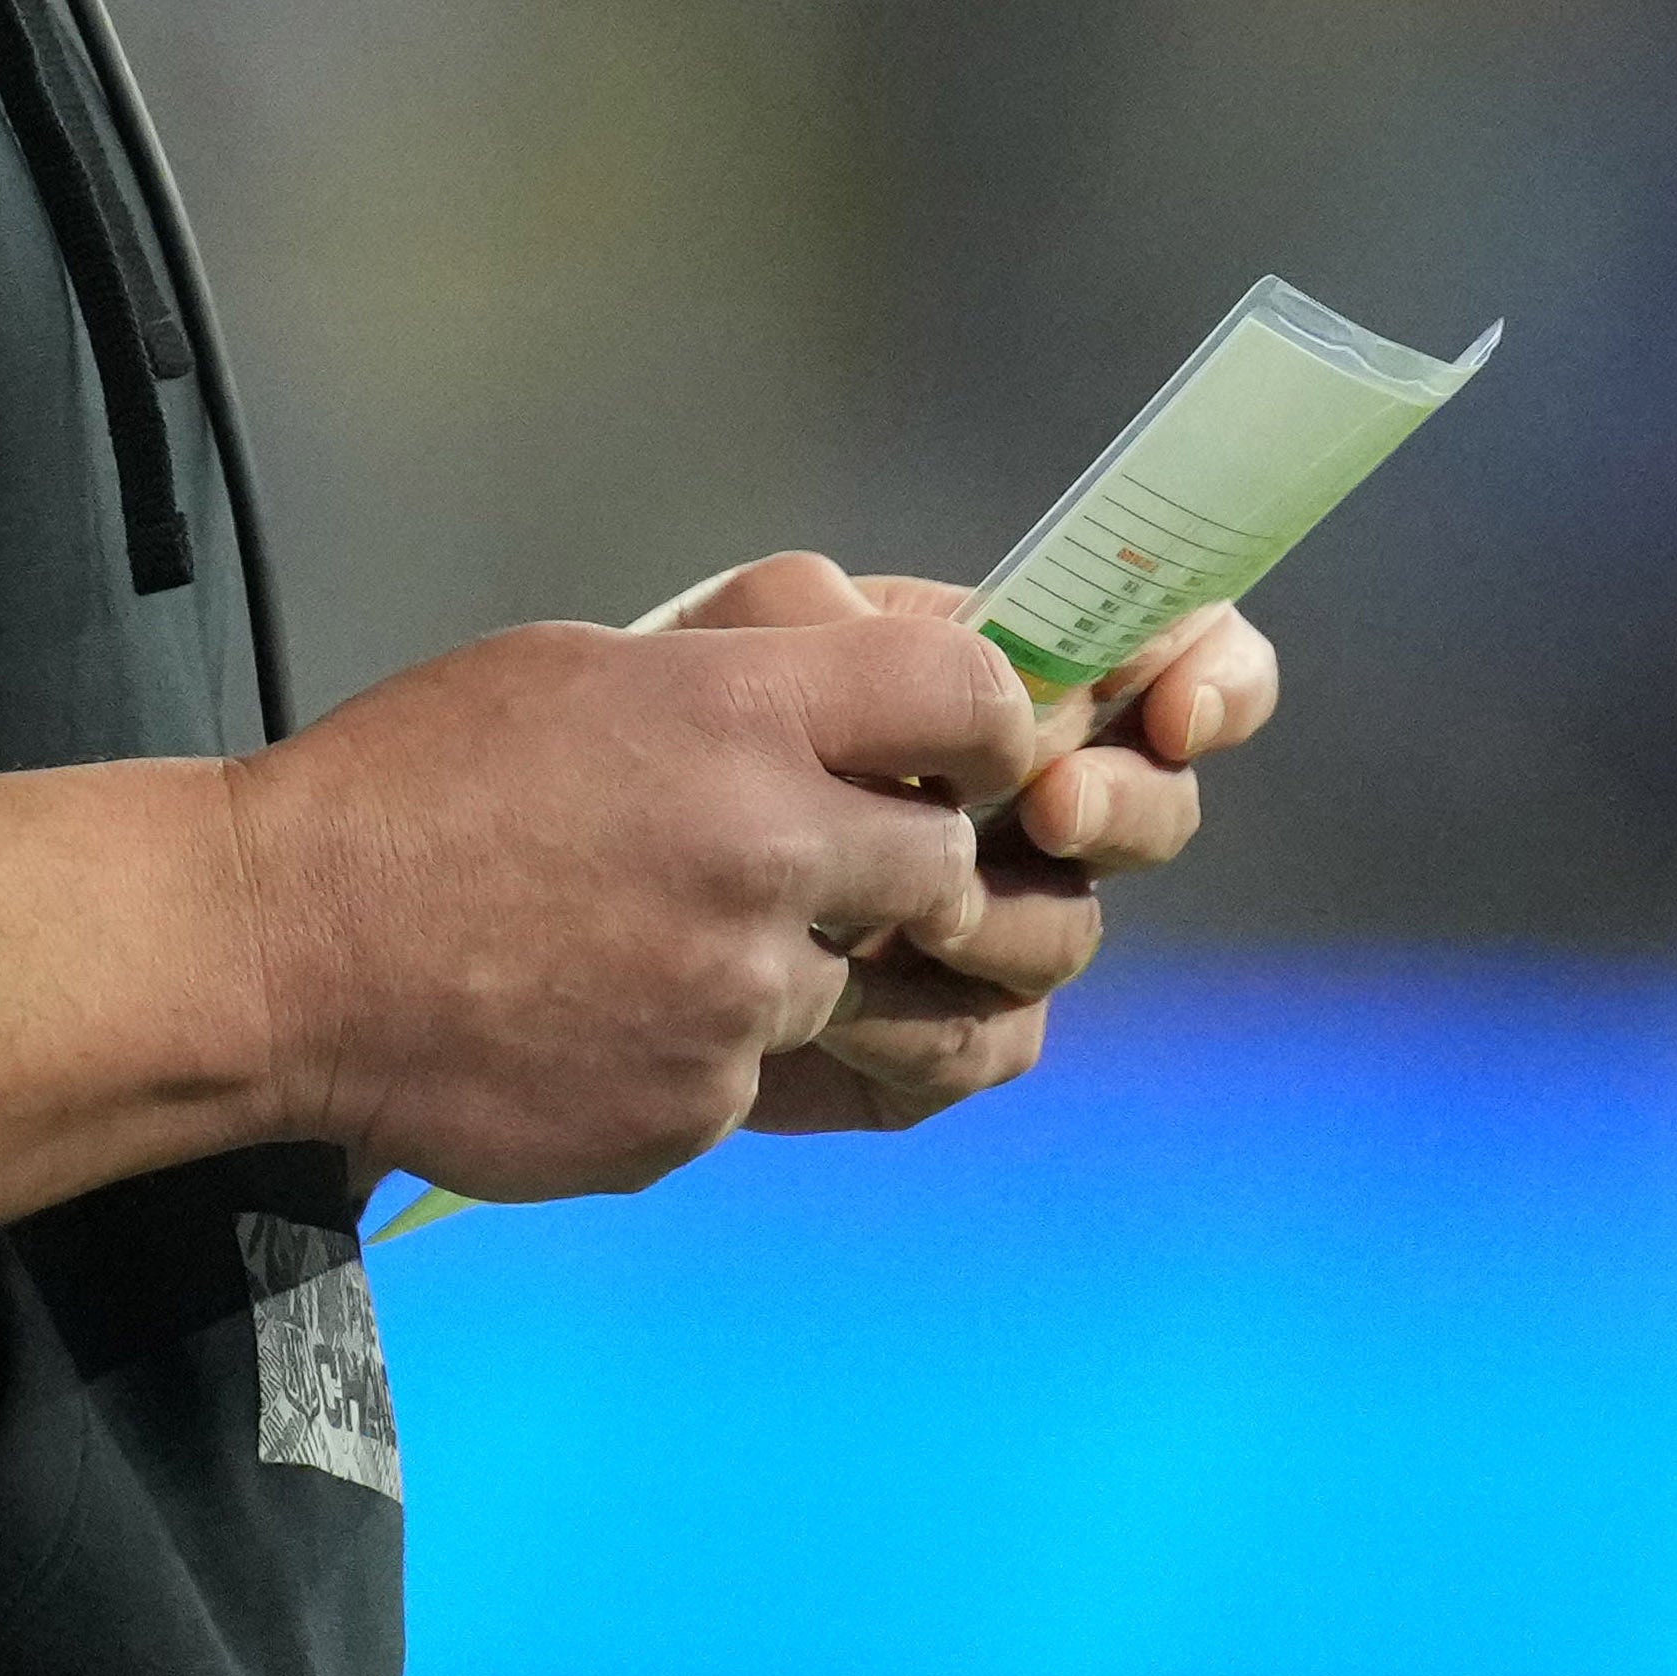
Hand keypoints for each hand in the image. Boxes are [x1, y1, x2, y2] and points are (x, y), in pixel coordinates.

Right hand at [216, 584, 1058, 1205]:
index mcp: (739, 716)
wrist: (281, 952)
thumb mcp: (582, 666)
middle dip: (898, 867)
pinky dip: (701, 1053)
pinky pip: (754, 1080)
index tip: (953, 754)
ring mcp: (738, 1004)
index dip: (983, 729)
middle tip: (809, 863)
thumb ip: (740, 682)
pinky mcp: (696, 1115)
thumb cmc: (411, 783)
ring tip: (655, 943)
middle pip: (945, 867)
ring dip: (785, 967)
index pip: (972, 700)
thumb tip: (863, 706)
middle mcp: (767, 857)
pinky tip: (600, 1015)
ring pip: (848, 987)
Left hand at [627, 555, 1278, 1138]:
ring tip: (883, 924)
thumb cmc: (573, 765)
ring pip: (1067, 932)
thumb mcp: (698, 649)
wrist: (465, 931)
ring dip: (1002, 925)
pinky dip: (928, 1032)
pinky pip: (988, 1045)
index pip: (1164, 658)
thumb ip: (843, 630)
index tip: (1177, 709)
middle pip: (1151, 807)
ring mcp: (963, 931)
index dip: (1211, 673)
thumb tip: (996, 678)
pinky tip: (840, 1021)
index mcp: (967, 681)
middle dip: (1122, 805)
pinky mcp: (913, 1043)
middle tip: (1046, 809)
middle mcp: (991, 805)